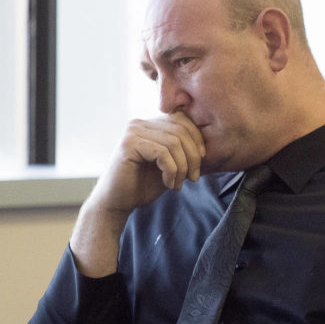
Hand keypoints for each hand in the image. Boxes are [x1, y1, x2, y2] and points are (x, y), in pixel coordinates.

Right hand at [89, 112, 205, 214]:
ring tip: (178, 184)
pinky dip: (172, 171)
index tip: (201, 163)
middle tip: (193, 178)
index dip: (198, 141)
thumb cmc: (144, 184)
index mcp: (151, 124)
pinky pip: (163, 153)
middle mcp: (140, 123)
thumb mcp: (171, 164)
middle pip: (181, 130)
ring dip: (183, 167)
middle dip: (193, 157)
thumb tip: (208, 145)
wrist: (117, 202)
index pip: (183, 121)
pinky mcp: (129, 144)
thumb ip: (184, 151)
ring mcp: (133, 131)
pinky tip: (169, 184)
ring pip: (174, 142)